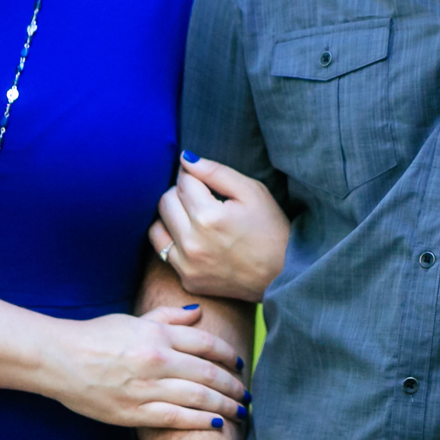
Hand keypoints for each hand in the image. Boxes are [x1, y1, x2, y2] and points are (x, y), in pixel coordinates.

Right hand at [37, 304, 248, 429]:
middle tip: (248, 392)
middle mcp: (157, 360)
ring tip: (240, 411)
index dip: (228, 355)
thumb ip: (169, 316)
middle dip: (233, 385)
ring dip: (224, 405)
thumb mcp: (134, 319)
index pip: (206, 344)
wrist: (59, 359)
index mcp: (157, 334)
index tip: (240, 364)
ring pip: (197, 398)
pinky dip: (199, 422)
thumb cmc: (96, 336)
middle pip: (208, 373)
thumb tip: (199, 312)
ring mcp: (145, 388)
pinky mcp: (133, 412)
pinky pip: (175, 418)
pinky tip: (216, 424)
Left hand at [151, 152, 289, 301]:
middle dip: (182, 193)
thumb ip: (216, 172)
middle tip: (203, 198)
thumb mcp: (252, 192)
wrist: (283, 275)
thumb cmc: (271, 229)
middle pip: (166, 201)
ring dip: (172, 216)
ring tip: (194, 217)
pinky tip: (194, 239)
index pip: (184, 181)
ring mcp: (187, 265)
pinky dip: (174, 240)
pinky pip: (163, 252)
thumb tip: (185, 159)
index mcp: (209, 216)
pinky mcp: (187, 280)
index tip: (205, 180)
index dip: (194, 175)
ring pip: (157, 226)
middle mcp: (192, 242)